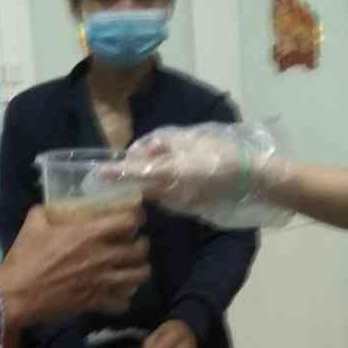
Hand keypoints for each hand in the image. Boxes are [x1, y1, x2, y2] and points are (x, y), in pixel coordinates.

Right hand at [0, 206, 149, 330]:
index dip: (136, 217)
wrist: (16, 295)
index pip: (128, 221)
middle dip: (142, 245)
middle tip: (136, 243)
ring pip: (139, 276)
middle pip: (140, 249)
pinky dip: (124, 298)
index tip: (135, 217)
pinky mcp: (96, 302)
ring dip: (140, 270)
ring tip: (134, 268)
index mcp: (88, 234)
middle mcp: (102, 256)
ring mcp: (102, 281)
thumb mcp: (33, 225)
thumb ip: (45, 212)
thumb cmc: (25, 259)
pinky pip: (123, 302)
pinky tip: (119, 294)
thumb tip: (50, 207)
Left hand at [122, 128, 241, 210]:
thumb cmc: (221, 152)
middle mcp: (172, 192)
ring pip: (152, 192)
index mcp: (173, 172)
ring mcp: (179, 203)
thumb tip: (140, 151)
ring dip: (145, 181)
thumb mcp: (190, 139)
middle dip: (128, 178)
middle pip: (141, 186)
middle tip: (114, 170)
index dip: (117, 173)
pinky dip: (158, 187)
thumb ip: (162, 144)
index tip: (98, 172)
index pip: (137, 173)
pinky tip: (166, 176)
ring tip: (149, 166)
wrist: (249, 178)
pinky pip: (165, 197)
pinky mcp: (186, 208)